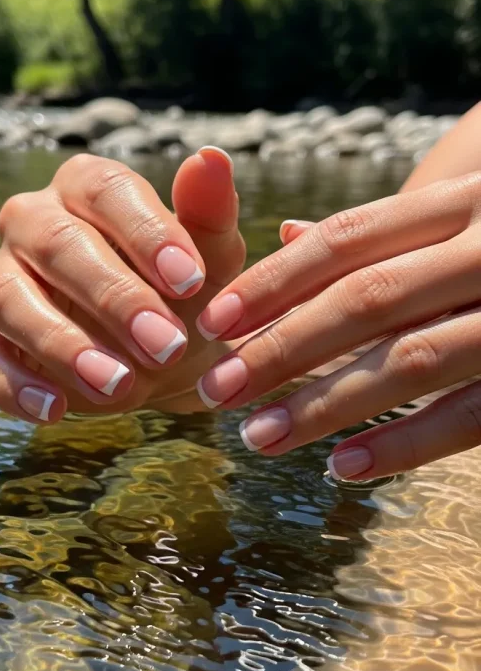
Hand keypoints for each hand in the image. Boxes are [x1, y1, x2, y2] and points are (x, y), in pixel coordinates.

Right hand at [0, 148, 244, 422]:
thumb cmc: (183, 295)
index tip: (190, 281)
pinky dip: (16, 387)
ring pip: (10, 299)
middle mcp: (33, 222)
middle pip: (57, 243)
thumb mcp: (211, 260)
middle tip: (167, 346)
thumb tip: (211, 158)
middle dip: (113, 297)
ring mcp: (2, 280)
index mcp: (86, 187)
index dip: (146, 232)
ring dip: (63, 345)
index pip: (105, 189)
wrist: (161, 359)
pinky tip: (55, 411)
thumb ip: (209, 214)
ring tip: (118, 386)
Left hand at [194, 174, 480, 480]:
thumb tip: (287, 234)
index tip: (215, 323)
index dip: (275, 280)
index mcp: (465, 201)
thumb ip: (386, 229)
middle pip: (368, 297)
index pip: (350, 238)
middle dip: (284, 347)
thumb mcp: (465, 210)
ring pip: (414, 359)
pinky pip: (475, 416)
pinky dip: (408, 445)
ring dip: (328, 404)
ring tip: (260, 438)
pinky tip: (345, 468)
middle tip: (217, 392)